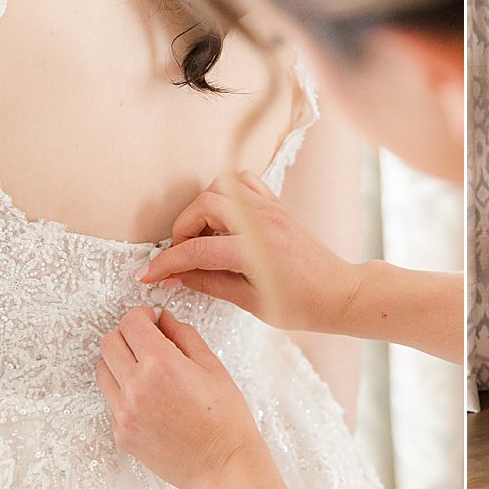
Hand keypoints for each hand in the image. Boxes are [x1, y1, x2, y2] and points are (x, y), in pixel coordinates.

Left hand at [95, 307, 265, 488]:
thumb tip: (164, 320)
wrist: (223, 465)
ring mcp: (124, 413)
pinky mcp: (122, 434)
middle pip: (108, 343)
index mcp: (160, 365)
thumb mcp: (212, 366)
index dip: (141, 315)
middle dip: (126, 334)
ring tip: (146, 369)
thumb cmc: (225, 420)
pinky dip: (124, 391)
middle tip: (146, 340)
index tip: (151, 319)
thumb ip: (183, 336)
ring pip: (103, 371)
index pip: (130, 323)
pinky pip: (111, 401)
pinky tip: (150, 397)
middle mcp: (136, 388)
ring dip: (119, 362)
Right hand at [141, 171, 363, 334]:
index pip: (196, 250)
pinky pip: (245, 183)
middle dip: (182, 228)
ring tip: (201, 237)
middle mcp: (262, 222)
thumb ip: (210, 283)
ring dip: (202, 208)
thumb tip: (177, 276)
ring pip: (222, 186)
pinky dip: (227, 195)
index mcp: (255, 251)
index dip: (166, 263)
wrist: (340, 294)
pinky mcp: (277, 206)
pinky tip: (224, 221)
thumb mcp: (251, 303)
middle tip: (181, 255)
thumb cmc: (302, 306)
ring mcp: (271, 209)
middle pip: (204, 204)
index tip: (149, 274)